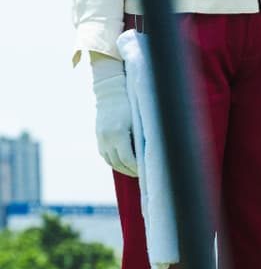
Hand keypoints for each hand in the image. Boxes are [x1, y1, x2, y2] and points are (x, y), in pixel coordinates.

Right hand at [90, 55, 136, 176]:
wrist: (111, 92)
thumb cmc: (131, 105)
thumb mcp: (139, 120)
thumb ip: (143, 138)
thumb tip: (155, 156)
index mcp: (118, 133)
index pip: (128, 160)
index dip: (137, 169)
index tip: (146, 172)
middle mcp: (106, 137)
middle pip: (119, 164)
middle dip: (131, 171)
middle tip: (143, 175)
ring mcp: (100, 138)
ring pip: (111, 162)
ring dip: (122, 169)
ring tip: (134, 171)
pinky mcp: (98, 138)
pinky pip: (105, 156)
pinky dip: (115, 162)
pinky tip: (124, 164)